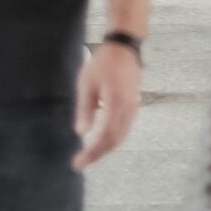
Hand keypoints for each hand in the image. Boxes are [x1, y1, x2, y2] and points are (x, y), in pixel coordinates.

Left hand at [73, 42, 142, 169]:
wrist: (125, 46)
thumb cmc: (103, 62)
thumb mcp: (87, 83)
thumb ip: (85, 109)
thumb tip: (81, 133)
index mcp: (116, 104)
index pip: (104, 137)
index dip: (91, 153)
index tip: (77, 163)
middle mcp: (128, 109)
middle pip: (114, 141)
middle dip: (97, 155)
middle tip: (80, 163)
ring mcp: (133, 107)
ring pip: (121, 136)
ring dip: (106, 148)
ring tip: (89, 155)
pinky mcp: (133, 104)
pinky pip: (124, 128)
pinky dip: (113, 139)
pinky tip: (102, 140)